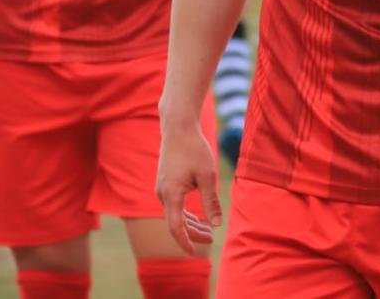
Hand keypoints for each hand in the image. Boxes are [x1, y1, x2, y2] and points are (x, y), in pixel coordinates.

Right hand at [155, 118, 222, 255]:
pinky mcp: (164, 182)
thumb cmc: (194, 149)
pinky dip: (184, 213)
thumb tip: (217, 224)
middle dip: (192, 234)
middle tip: (211, 239)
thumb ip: (211, 202)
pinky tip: (197, 216)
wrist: (178, 127)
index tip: (194, 253)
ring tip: (207, 230)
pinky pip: (173, 205)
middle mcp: (162, 194)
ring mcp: (162, 188)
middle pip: (175, 223)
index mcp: (171, 195)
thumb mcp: (207, 176)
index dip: (185, 242)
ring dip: (189, 224)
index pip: (175, 228)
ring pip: (173, 214)